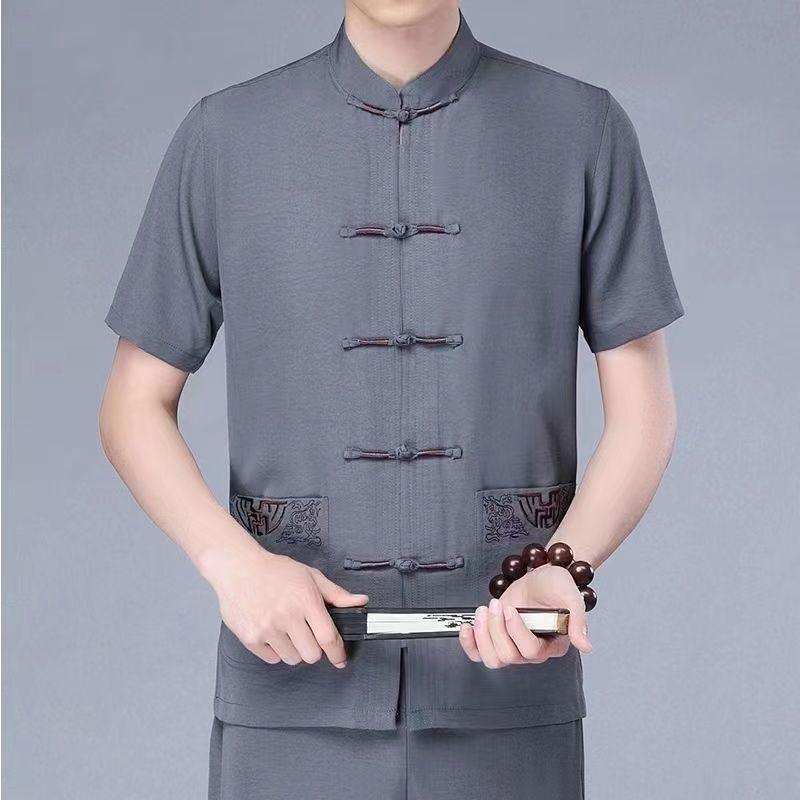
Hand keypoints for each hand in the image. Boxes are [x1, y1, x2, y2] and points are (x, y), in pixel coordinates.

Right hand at [201, 537, 367, 667]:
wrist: (238, 567)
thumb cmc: (275, 570)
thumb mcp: (310, 576)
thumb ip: (336, 594)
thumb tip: (360, 602)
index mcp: (305, 600)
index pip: (328, 637)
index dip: (337, 652)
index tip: (340, 658)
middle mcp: (286, 616)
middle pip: (311, 655)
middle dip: (314, 648)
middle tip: (307, 633)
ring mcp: (266, 629)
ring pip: (292, 659)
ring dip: (294, 650)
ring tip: (287, 630)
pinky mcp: (250, 638)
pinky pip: (272, 659)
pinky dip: (276, 651)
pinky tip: (273, 632)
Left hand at [459, 563, 591, 667]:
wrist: (541, 575)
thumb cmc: (556, 584)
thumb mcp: (570, 595)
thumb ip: (578, 619)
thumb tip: (585, 645)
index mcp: (552, 644)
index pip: (531, 651)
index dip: (516, 632)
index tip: (512, 609)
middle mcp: (532, 649)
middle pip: (507, 656)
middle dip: (496, 630)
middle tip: (495, 605)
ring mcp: (512, 644)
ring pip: (492, 658)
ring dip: (482, 634)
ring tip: (483, 611)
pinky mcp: (497, 636)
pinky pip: (478, 653)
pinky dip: (469, 643)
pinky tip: (468, 626)